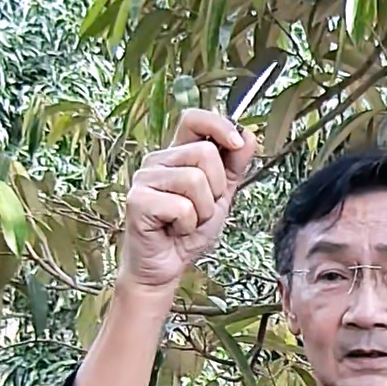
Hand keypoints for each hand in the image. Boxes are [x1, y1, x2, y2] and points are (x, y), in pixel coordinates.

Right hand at [120, 108, 258, 294]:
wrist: (165, 267)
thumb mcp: (221, 196)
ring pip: (196, 180)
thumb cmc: (188, 231)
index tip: (237, 143)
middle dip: (216, 189)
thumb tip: (249, 135)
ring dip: (203, 210)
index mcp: (176, 154)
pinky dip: (188, 225)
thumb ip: (234, 166)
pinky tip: (174, 230)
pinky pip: (182, 206)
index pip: (194, 119)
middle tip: (201, 210)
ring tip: (188, 222)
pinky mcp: (137, 201)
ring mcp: (144, 179)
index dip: (219, 125)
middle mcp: (157, 161)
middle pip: (205, 153)